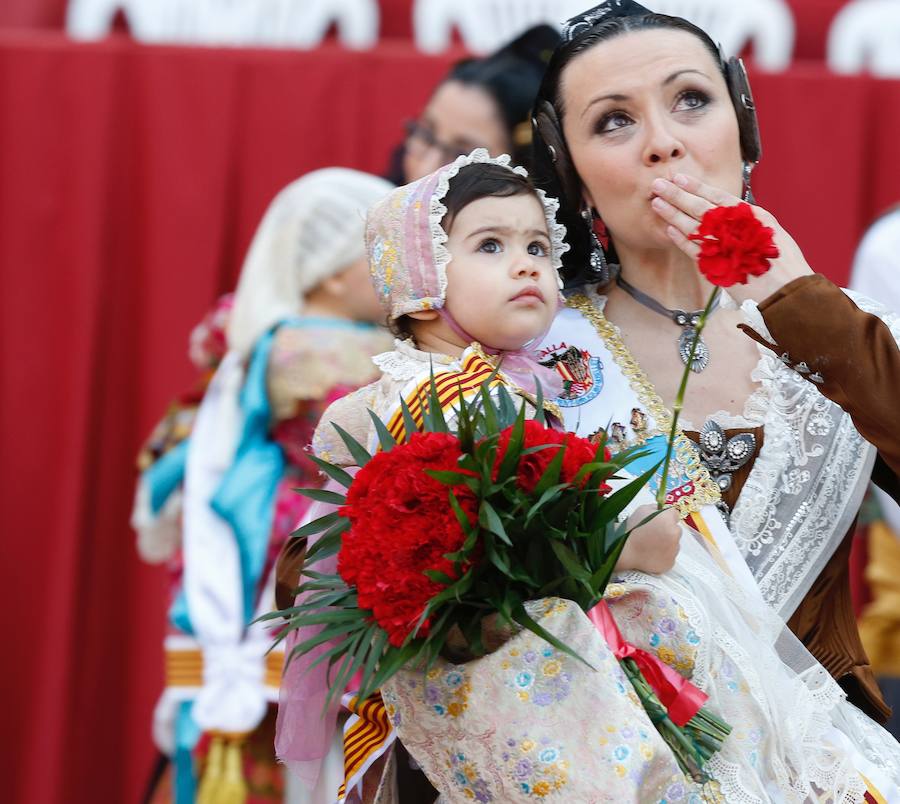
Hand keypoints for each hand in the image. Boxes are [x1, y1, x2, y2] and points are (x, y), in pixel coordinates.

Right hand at [616, 504, 680, 574]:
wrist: (623, 550)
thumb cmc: (630, 529)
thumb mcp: (641, 510)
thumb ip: (656, 507)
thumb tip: (662, 509)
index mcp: (668, 519)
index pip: (675, 514)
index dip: (666, 517)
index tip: (659, 521)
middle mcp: (674, 534)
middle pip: (676, 529)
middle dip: (668, 530)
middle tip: (653, 534)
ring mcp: (673, 550)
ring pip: (674, 544)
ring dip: (667, 543)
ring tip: (651, 545)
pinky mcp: (670, 563)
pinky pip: (670, 556)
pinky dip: (663, 555)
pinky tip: (652, 553)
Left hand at [649, 173, 812, 303]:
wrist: (788, 289)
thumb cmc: (780, 262)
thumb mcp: (769, 233)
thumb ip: (747, 222)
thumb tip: (728, 215)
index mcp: (750, 215)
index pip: (718, 196)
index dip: (697, 187)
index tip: (680, 178)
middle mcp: (736, 227)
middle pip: (700, 207)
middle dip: (677, 195)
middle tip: (658, 185)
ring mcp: (725, 245)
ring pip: (693, 225)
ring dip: (672, 213)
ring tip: (656, 202)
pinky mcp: (717, 266)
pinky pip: (693, 249)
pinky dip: (680, 239)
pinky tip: (668, 229)